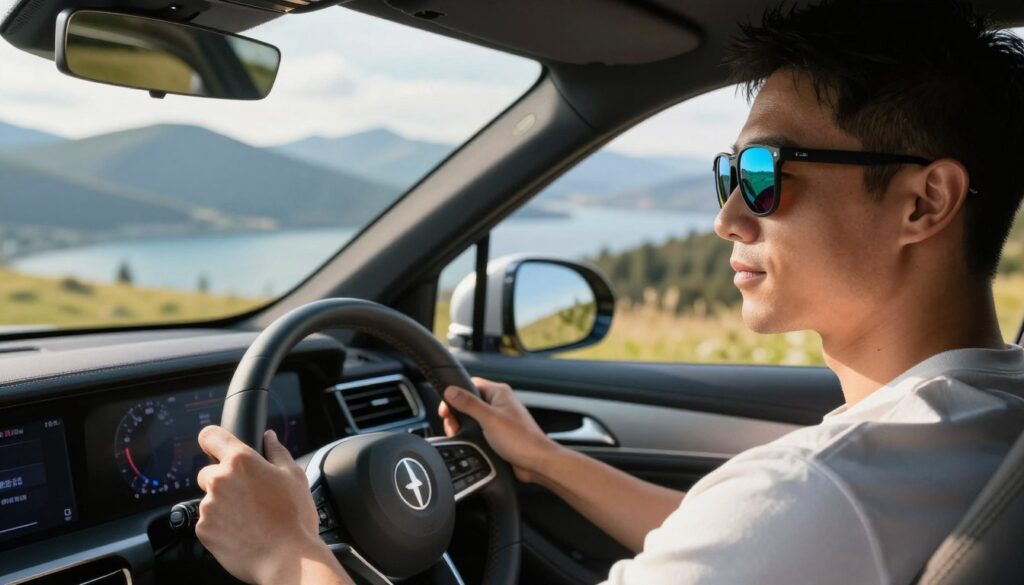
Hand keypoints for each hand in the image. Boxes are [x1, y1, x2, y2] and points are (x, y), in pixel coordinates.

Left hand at [195, 426, 347, 584]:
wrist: (287, 559)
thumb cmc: (294, 518)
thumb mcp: (294, 476)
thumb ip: (277, 451)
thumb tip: (269, 437)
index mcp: (241, 461)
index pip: (210, 436)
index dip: (213, 440)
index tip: (217, 447)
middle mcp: (219, 480)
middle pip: (209, 472)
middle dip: (224, 480)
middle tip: (248, 495)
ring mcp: (209, 506)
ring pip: (210, 499)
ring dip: (224, 505)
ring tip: (250, 518)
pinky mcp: (203, 530)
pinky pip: (208, 521)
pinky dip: (221, 525)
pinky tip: (243, 531)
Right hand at [438, 377, 561, 482]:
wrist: (536, 463)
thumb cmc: (521, 440)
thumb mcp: (489, 419)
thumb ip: (469, 403)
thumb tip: (450, 390)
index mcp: (499, 393)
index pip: (470, 384)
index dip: (456, 395)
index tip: (447, 409)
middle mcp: (499, 403)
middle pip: (469, 402)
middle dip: (457, 414)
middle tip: (453, 425)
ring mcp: (499, 418)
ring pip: (472, 417)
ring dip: (463, 426)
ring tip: (459, 435)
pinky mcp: (498, 433)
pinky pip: (479, 430)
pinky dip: (471, 435)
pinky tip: (470, 443)